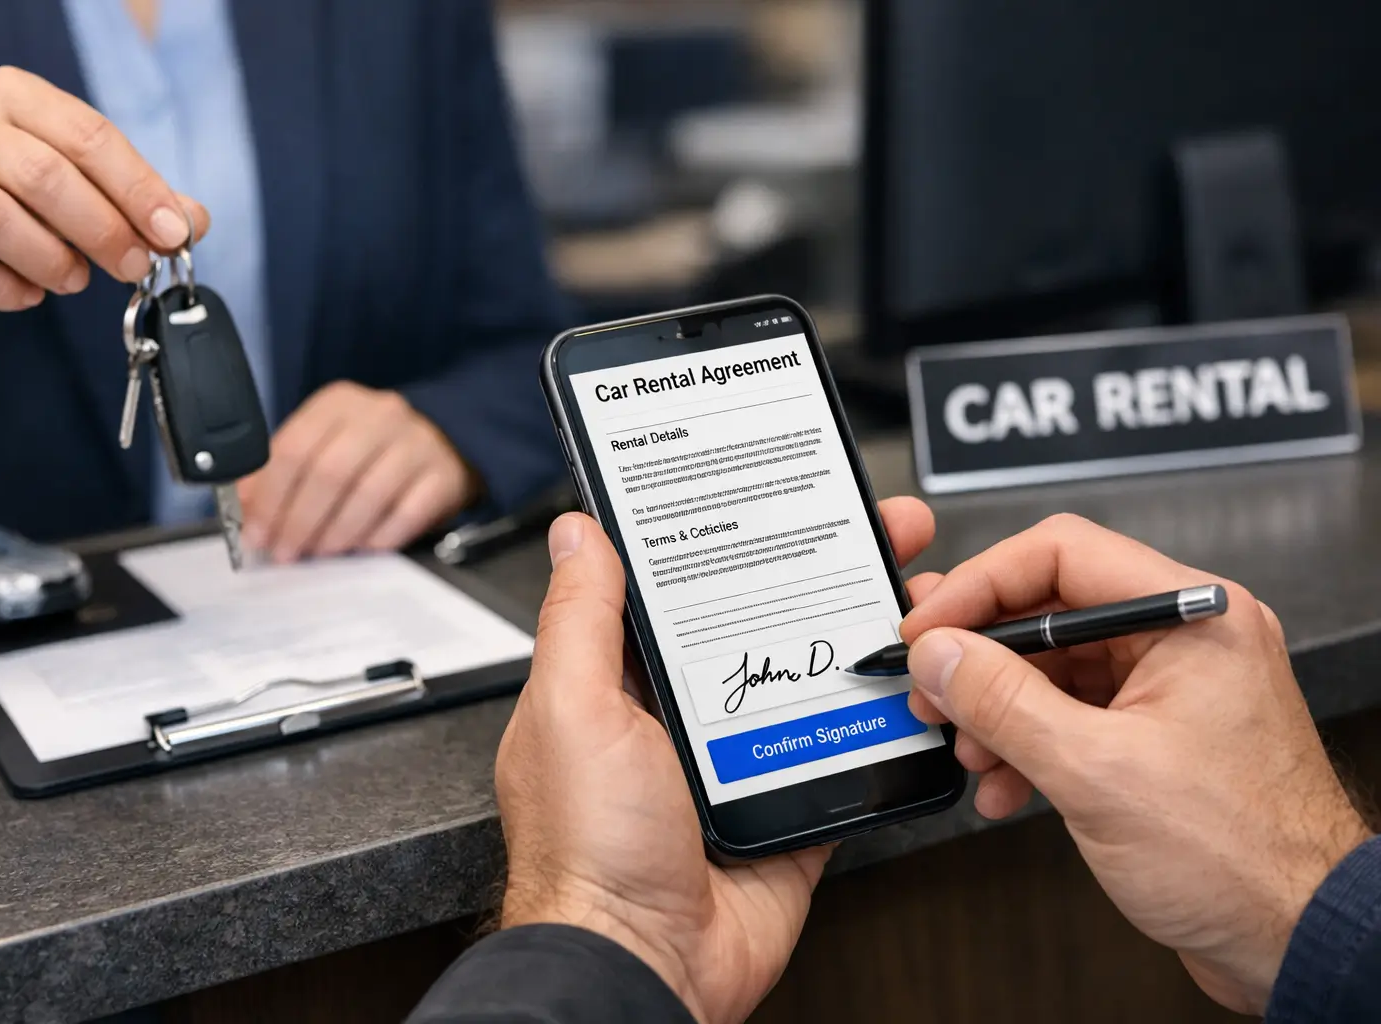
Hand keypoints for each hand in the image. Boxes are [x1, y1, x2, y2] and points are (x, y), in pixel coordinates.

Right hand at [0, 66, 209, 335]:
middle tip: (133, 266)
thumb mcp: (80, 173)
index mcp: (20, 97)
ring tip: (75, 280)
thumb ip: (139, 196)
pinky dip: (5, 289)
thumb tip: (192, 223)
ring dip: (51, 260)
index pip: (88, 136)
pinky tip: (29, 293)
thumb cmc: (19, 185)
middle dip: (103, 230)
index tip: (172, 233)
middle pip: (43, 175)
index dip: (137, 188)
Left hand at [238, 381, 476, 561]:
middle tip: (285, 552)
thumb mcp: (325, 445)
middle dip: (300, 520)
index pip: (294, 447)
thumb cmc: (372, 450)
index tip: (257, 534)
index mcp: (339, 403)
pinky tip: (363, 549)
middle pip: (329, 472)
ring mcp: (417, 444)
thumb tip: (246, 508)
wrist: (447, 440)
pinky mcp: (444, 476)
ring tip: (320, 554)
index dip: (270, 497)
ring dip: (336, 533)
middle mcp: (380, 416)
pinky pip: (407, 514)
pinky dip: (379, 537)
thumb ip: (284, 471)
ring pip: (368, 495)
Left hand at [495, 498, 937, 1023]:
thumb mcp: (573, 711)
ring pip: (807, 677)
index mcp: (618, 684)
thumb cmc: (588, 852)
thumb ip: (580, 620)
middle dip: (818, 570)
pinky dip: (877, 720)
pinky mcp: (786, 804)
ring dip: (858, 636)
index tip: (772, 494)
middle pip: (758, 622)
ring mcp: (736, 759)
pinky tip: (910, 678)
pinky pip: (841, 748)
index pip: (678, 588)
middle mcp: (679, 715)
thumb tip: (580, 534)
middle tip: (873, 527)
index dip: (729, 538)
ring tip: (907, 589)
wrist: (647, 966)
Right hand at [898, 514, 1370, 1014]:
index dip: (979, 585)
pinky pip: (1072, 713)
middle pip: (1052, 611)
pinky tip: (1003, 782)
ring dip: (998, 709)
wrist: (1298, 939)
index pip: (1061, 554)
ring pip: (1055, 668)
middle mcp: (1185, 639)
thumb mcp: (1095, 771)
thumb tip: (939, 653)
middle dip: (982, 658)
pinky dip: (1027, 743)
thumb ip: (1003, 701)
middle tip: (932, 689)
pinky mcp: (1157, 735)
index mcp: (1191, 617)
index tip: (926, 627)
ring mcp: (1172, 688)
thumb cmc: (1242, 858)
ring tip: (970, 751)